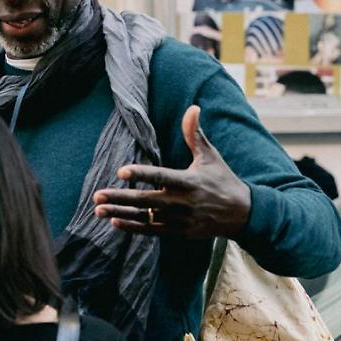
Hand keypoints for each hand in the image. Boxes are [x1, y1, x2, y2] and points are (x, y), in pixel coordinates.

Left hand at [91, 106, 251, 239]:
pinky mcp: (179, 232)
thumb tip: (193, 107)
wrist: (242, 215)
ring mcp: (180, 220)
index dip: (141, 175)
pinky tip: (114, 222)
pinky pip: (152, 231)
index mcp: (190, 181)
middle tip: (97, 195)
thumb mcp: (211, 156)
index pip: (161, 176)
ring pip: (146, 218)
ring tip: (98, 210)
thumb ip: (195, 134)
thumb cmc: (223, 180)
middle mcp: (184, 203)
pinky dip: (133, 227)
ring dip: (121, 214)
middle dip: (120, 198)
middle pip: (147, 201)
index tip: (121, 172)